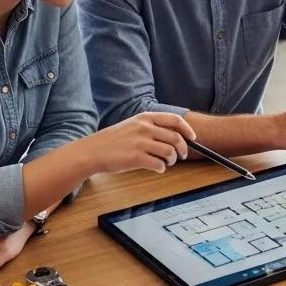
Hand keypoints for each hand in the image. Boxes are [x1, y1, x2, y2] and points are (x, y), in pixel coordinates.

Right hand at [82, 111, 196, 174]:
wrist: (92, 151)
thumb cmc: (113, 140)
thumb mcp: (133, 125)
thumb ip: (151, 127)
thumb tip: (173, 136)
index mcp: (145, 117)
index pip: (175, 120)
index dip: (187, 129)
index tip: (193, 138)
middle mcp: (145, 128)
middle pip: (176, 138)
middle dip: (183, 149)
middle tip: (181, 156)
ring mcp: (140, 142)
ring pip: (169, 152)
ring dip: (172, 160)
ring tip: (167, 163)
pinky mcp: (136, 158)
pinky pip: (158, 164)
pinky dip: (161, 168)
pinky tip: (157, 168)